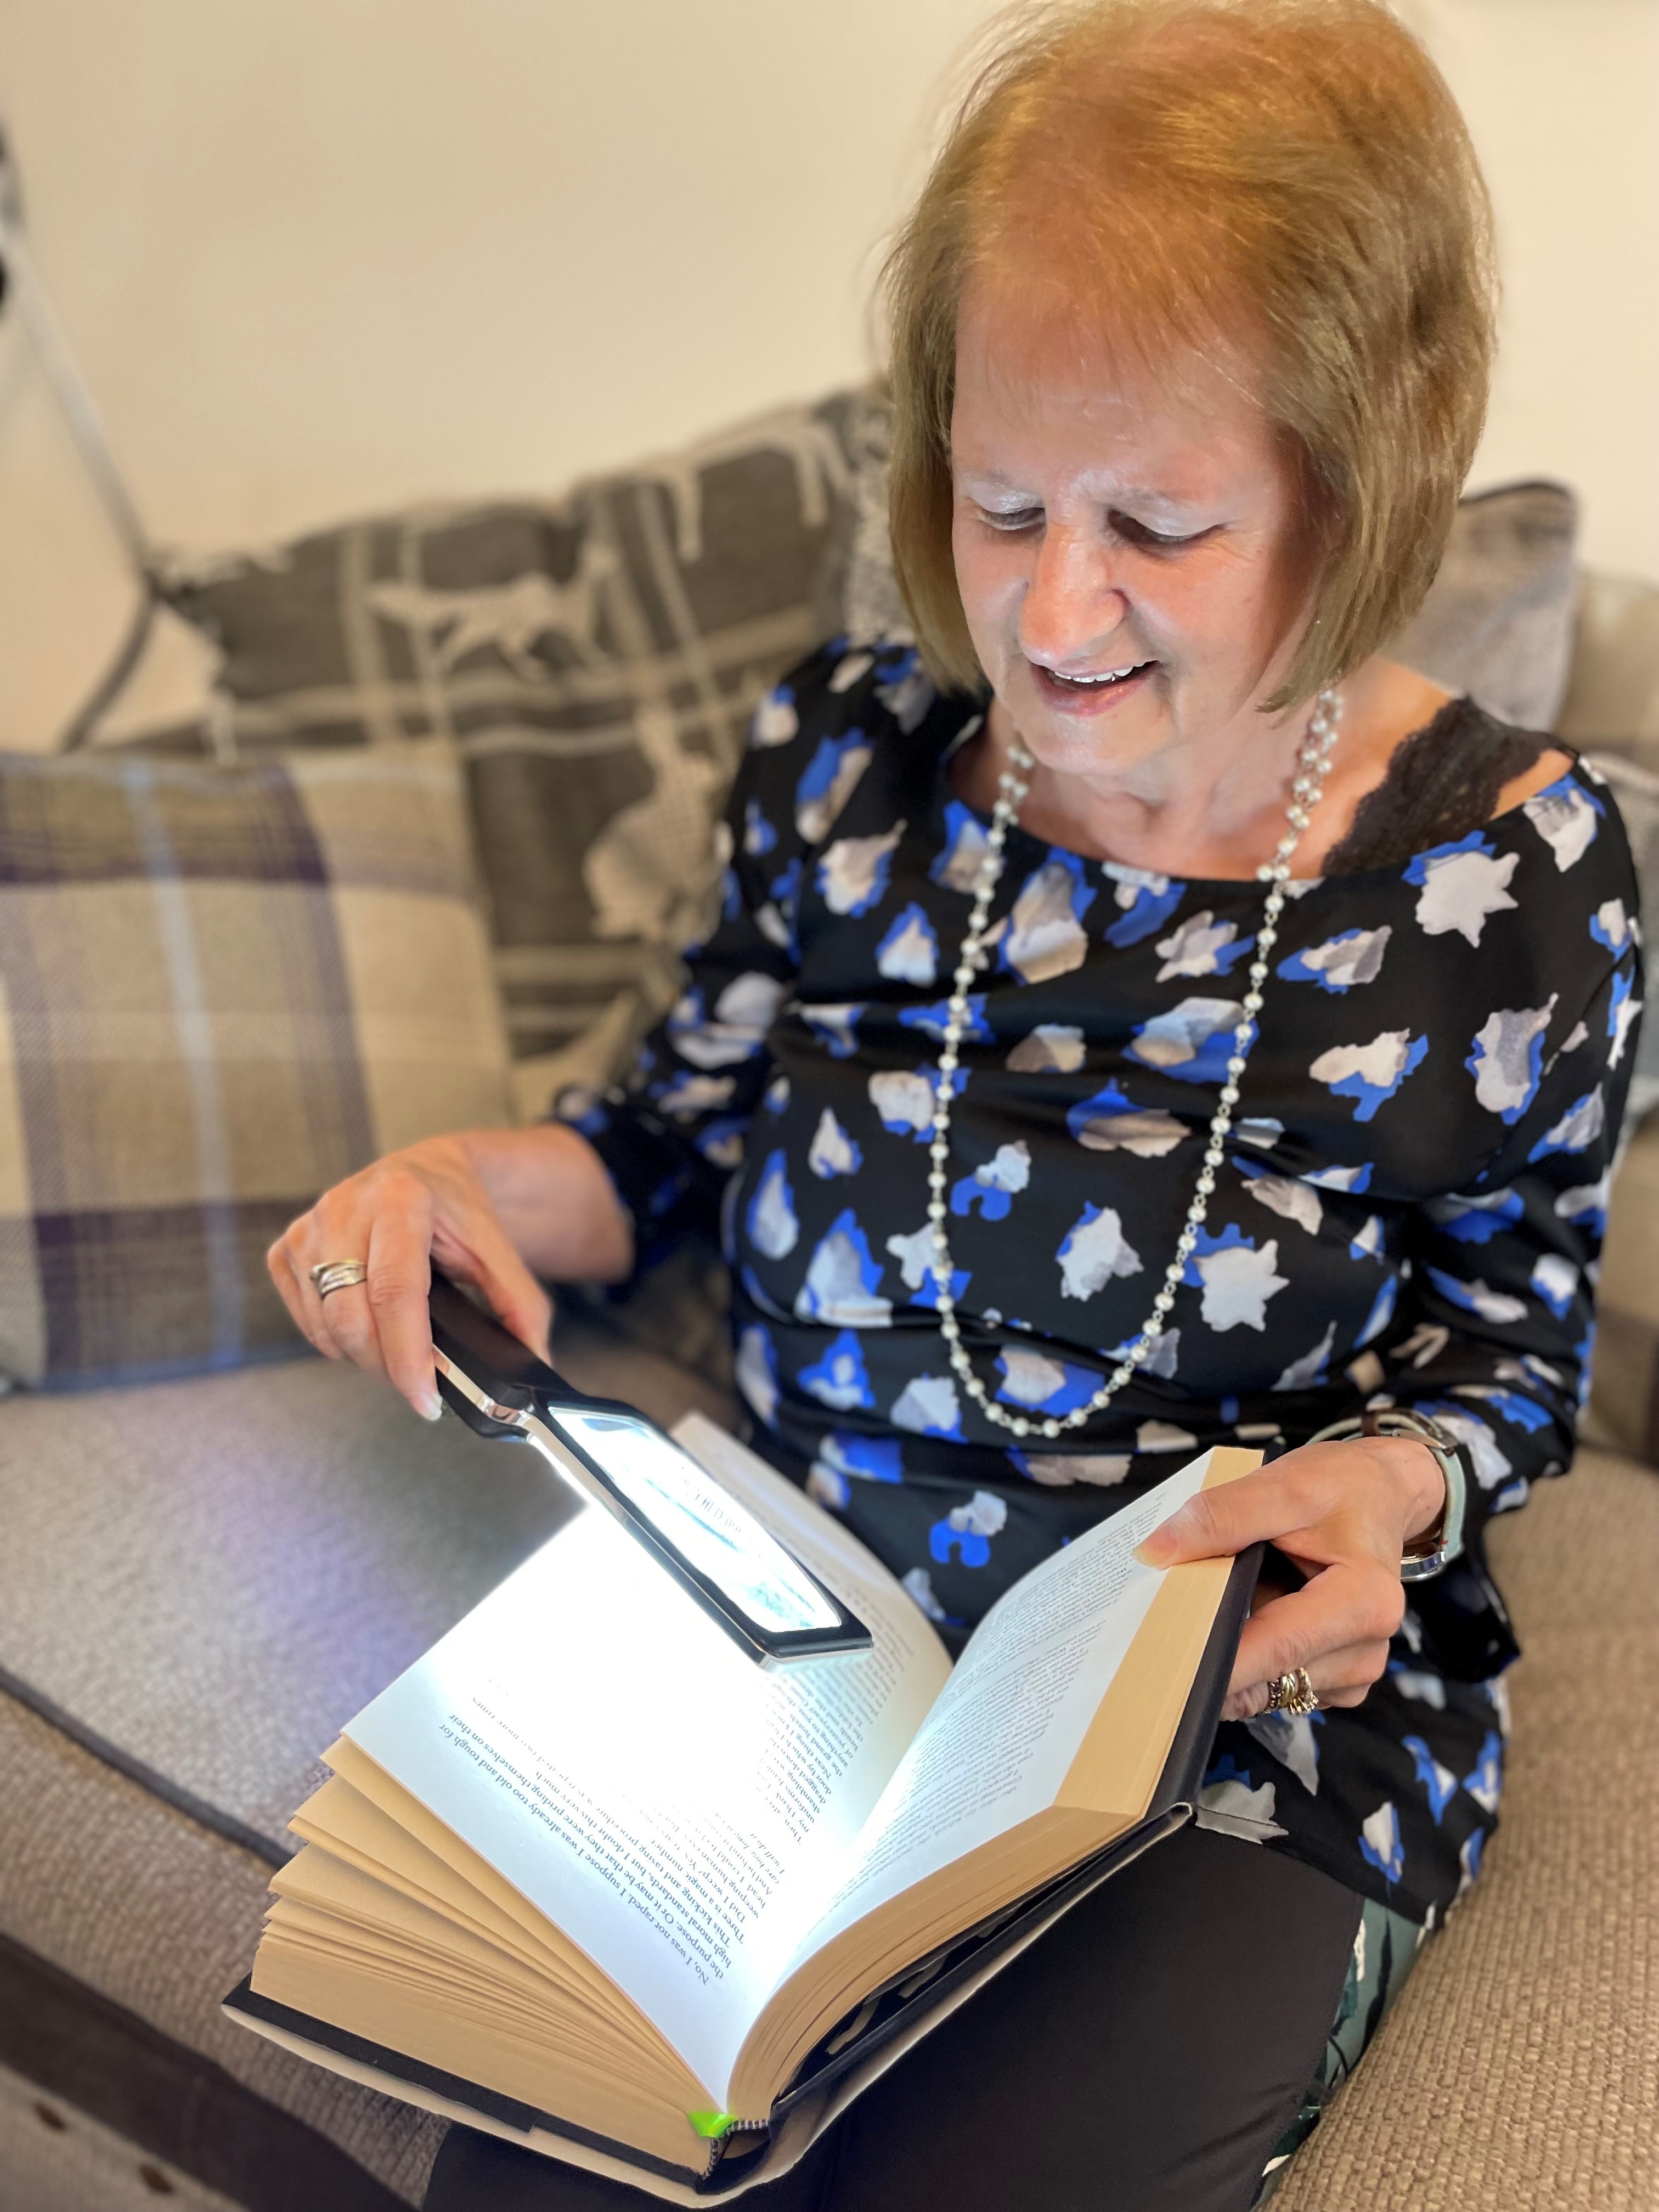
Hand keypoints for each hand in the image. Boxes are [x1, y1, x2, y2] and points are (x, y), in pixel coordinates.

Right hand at [266, 1124, 629, 1420]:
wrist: (426, 1172)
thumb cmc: (458, 1212)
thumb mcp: (498, 1250)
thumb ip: (521, 1307)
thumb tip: (534, 1362)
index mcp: (401, 1199)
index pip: (395, 1294)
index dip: (407, 1357)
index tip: (425, 1400)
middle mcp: (345, 1207)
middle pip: (352, 1318)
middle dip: (386, 1366)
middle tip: (419, 1381)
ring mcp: (309, 1227)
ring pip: (324, 1325)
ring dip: (361, 1356)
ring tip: (398, 1351)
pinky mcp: (286, 1247)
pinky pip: (304, 1318)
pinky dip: (333, 1339)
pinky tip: (365, 1327)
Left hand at [1134, 1440, 1445, 1720]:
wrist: (1380, 1494)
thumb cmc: (1339, 1487)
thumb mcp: (1283, 1485)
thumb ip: (1220, 1515)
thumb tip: (1154, 1553)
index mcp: (1365, 1601)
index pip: (1274, 1649)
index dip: (1212, 1663)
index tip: (1158, 1669)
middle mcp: (1366, 1648)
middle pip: (1268, 1675)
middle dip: (1214, 1658)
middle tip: (1165, 1628)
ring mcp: (1355, 1671)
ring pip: (1267, 1688)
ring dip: (1235, 1655)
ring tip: (1231, 1598)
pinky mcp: (1340, 1679)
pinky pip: (1278, 1685)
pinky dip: (1251, 1659)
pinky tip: (1253, 1615)